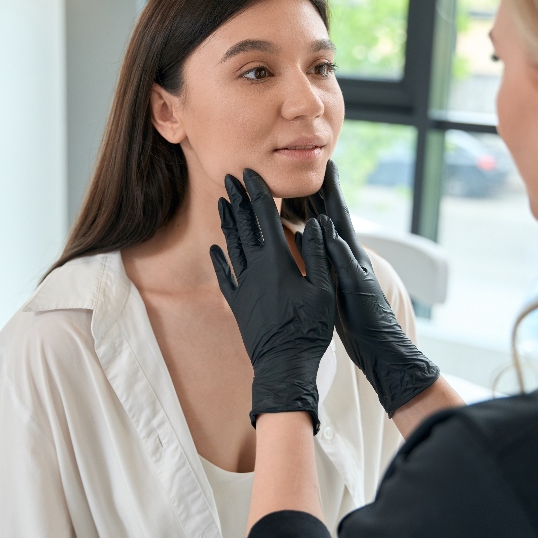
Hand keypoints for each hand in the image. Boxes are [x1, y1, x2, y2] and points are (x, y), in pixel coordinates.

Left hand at [210, 169, 335, 433]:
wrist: (283, 364)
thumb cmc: (309, 329)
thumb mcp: (323, 289)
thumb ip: (317, 254)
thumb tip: (315, 223)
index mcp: (277, 260)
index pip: (264, 217)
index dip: (257, 193)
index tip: (250, 174)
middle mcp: (255, 268)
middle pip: (243, 226)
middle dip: (237, 199)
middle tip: (230, 178)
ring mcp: (243, 285)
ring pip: (231, 246)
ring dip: (227, 222)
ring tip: (222, 203)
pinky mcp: (237, 303)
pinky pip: (225, 276)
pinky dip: (219, 260)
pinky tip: (214, 249)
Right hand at [303, 160, 439, 416]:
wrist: (376, 347)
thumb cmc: (369, 319)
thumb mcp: (355, 286)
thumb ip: (341, 257)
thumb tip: (327, 227)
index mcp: (350, 252)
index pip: (338, 212)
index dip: (332, 188)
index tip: (326, 163)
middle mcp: (343, 254)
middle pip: (323, 216)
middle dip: (311, 193)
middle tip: (296, 172)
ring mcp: (334, 266)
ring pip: (313, 232)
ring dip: (300, 213)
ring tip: (283, 196)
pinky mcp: (327, 280)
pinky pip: (307, 251)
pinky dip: (295, 238)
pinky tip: (285, 236)